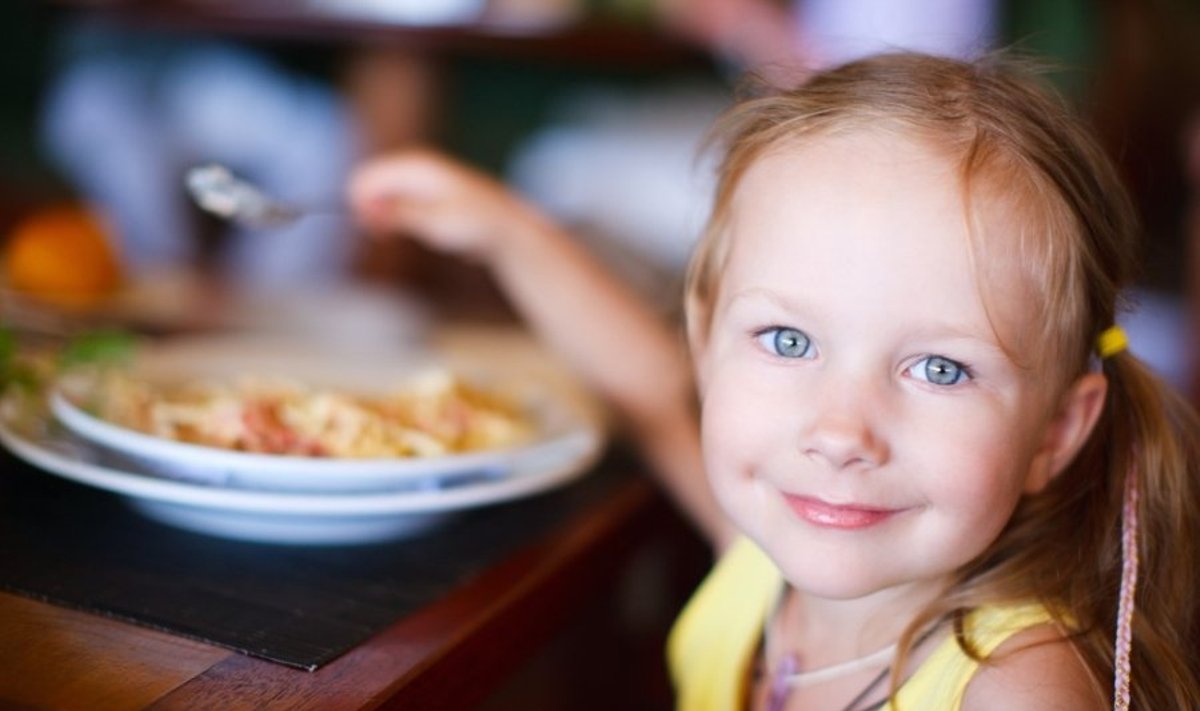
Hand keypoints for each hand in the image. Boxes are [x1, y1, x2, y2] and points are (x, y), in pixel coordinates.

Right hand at [347, 149, 534, 259]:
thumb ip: (399, 213)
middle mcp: (416, 166)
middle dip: (371, 210)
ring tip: (406, 234)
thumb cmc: (474, 223)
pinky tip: (421, 232)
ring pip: (385, 196)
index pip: (366, 177)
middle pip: (372, 184)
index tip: (376, 229)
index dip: (361, 204)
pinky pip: (400, 204)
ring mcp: (422, 180)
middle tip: (384, 235)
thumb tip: (367, 208)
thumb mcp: (434, 221)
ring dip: (385, 217)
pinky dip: (400, 219)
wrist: (507, 228)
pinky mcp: (428, 195)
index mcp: (415, 165)